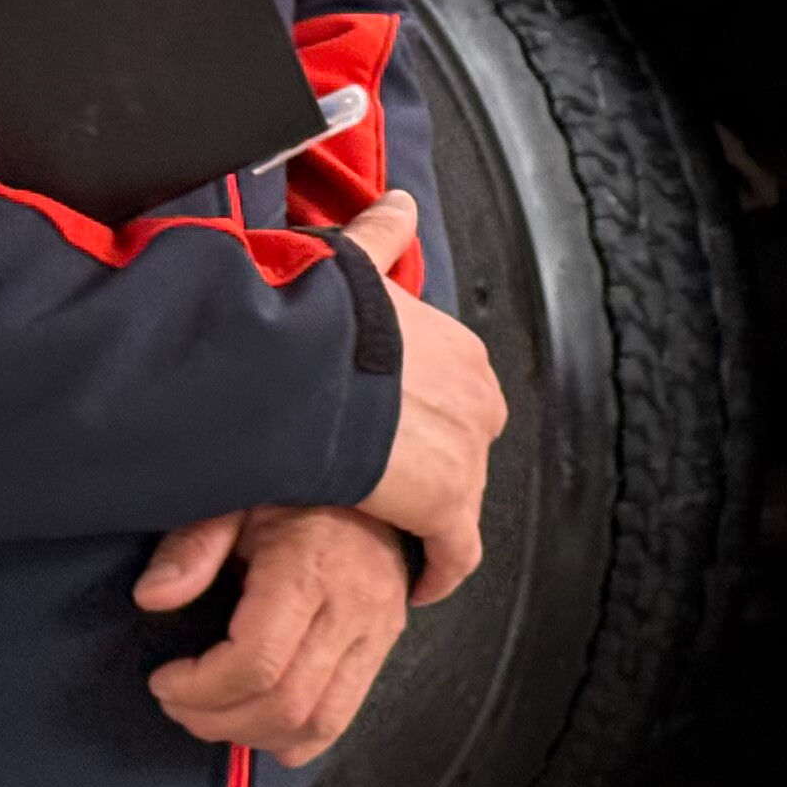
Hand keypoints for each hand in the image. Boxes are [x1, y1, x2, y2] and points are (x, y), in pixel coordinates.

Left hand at [134, 503, 409, 763]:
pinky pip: (341, 718)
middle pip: (284, 703)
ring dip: (255, 735)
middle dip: (218, 719)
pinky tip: (258, 722)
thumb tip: (152, 596)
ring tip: (213, 715)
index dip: (201, 686)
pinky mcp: (383, 644)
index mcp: (311, 565)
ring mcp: (375, 629)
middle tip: (178, 704)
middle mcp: (353, 605)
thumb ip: (193, 545)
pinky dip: (295, 737)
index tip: (164, 679)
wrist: (370, 469)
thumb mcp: (237, 497)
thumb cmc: (295, 486)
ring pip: (316, 723)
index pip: (257, 660)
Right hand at [345, 188, 504, 600]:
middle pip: (465, 443)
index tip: (397, 430)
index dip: (426, 414)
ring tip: (391, 532)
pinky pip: (454, 553)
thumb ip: (382, 237)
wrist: (309, 371)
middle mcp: (478, 396)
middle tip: (389, 482)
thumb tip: (399, 204)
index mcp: (459, 347)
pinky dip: (437, 569)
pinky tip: (418, 582)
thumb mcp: (356, 266)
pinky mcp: (449, 506)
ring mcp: (468, 453)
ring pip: (458, 497)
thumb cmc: (322, 322)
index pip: (458, 391)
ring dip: (428, 515)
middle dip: (434, 464)